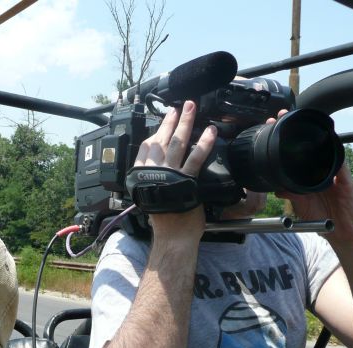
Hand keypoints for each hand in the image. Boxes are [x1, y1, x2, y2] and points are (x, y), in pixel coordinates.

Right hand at [135, 101, 216, 240]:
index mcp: (142, 174)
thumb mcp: (148, 196)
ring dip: (185, 122)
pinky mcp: (187, 180)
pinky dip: (204, 143)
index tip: (163, 120)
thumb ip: (151, 179)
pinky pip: (196, 157)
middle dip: (171, 120)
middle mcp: (154, 171)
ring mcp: (170, 174)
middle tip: (179, 106)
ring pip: (177, 142)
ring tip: (192, 108)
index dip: (156, 131)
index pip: (146, 147)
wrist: (172, 235)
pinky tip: (210, 131)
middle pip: (162, 139)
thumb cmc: (163, 219)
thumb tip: (157, 167)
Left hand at [268, 110, 352, 245]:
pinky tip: (326, 142)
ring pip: (324, 147)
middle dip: (295, 127)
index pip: (294, 149)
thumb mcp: (299, 204)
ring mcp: (331, 170)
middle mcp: (318, 167)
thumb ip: (290, 194)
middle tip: (282, 114)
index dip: (283, 136)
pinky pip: (339, 161)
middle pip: (307, 142)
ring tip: (301, 122)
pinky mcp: (344, 176)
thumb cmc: (319, 214)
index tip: (272, 123)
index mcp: (305, 172)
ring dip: (313, 134)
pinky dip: (333, 152)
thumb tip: (276, 188)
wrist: (340, 230)